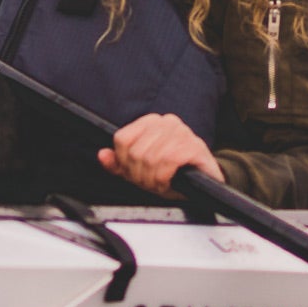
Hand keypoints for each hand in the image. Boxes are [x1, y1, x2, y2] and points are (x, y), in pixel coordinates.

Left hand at [98, 112, 224, 196]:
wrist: (205, 184)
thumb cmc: (173, 174)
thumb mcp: (142, 170)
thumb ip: (120, 164)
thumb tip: (102, 155)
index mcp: (151, 122)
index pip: (122, 139)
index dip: (123, 162)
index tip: (133, 174)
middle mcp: (166, 122)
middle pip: (135, 151)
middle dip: (139, 174)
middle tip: (149, 183)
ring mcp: (182, 132)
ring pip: (150, 157)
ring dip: (152, 179)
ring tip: (159, 184)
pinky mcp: (194, 146)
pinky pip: (168, 161)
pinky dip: (164, 177)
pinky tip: (168, 182)